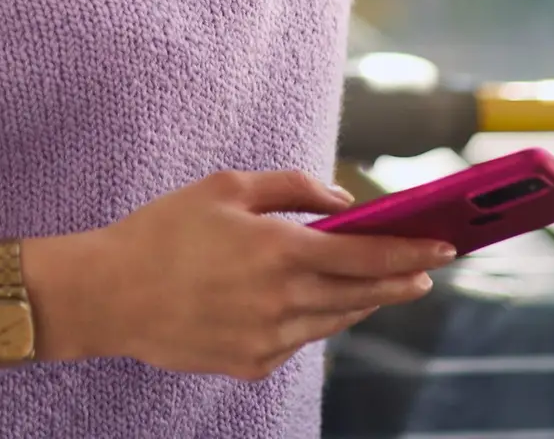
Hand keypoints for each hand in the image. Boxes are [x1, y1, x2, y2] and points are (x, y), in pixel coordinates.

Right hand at [88, 169, 453, 381]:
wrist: (109, 294)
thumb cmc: (165, 230)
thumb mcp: (227, 187)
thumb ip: (292, 188)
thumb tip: (343, 202)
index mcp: (279, 251)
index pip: (366, 255)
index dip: (410, 251)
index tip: (444, 247)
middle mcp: (282, 301)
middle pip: (362, 295)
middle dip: (399, 282)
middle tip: (425, 272)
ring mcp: (268, 341)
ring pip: (335, 321)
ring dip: (361, 303)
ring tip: (379, 287)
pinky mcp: (251, 365)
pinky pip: (300, 341)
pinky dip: (314, 319)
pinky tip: (315, 305)